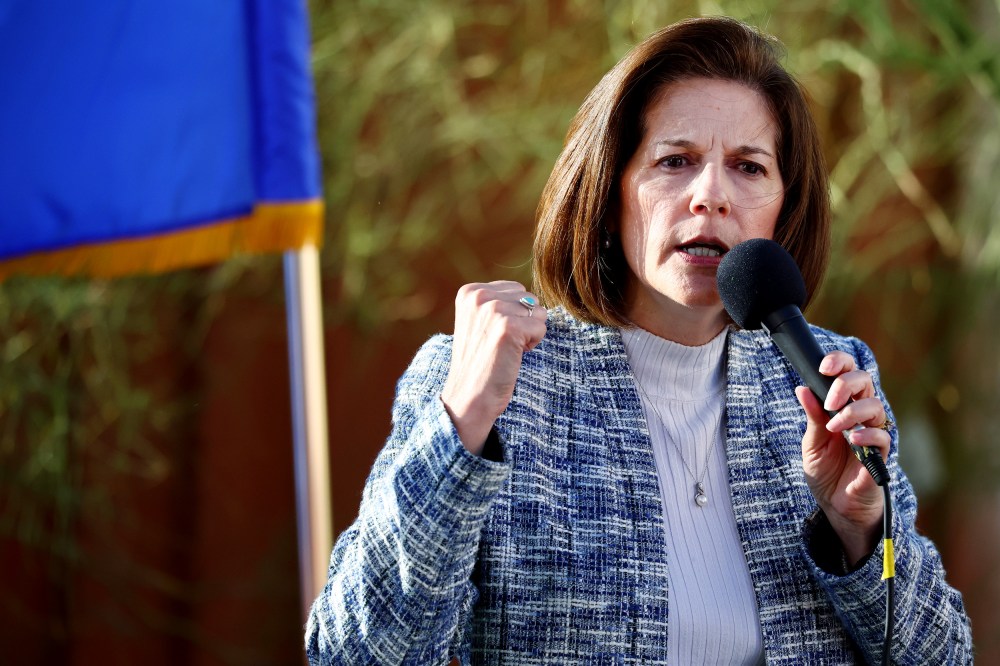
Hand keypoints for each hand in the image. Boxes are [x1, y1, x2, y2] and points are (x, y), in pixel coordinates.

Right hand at [441, 281, 546, 454]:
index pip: (515, 289)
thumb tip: (532, 298)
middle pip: (528, 298)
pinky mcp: (508, 327)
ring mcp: (493, 310)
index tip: (493, 334)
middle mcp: (479, 296)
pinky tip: (513, 355)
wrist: (468, 395)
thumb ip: (498, 301)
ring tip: (506, 349)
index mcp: (470, 291)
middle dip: (523, 321)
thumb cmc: (479, 362)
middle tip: (501, 343)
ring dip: (528, 333)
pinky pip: (541, 327)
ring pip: (538, 312)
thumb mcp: (478, 321)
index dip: (513, 314)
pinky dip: (533, 343)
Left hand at [796, 351, 891, 565]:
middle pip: (865, 381)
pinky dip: (867, 435)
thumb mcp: (812, 443)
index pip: (848, 373)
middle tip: (829, 402)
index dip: (840, 363)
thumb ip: (812, 417)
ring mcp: (872, 434)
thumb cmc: (826, 472)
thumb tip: (802, 388)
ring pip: (875, 406)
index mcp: (842, 406)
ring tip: (834, 427)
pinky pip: (882, 437)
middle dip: (845, 384)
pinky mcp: (881, 456)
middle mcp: (860, 415)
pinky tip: (852, 440)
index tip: (823, 367)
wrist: (836, 506)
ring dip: (852, 412)